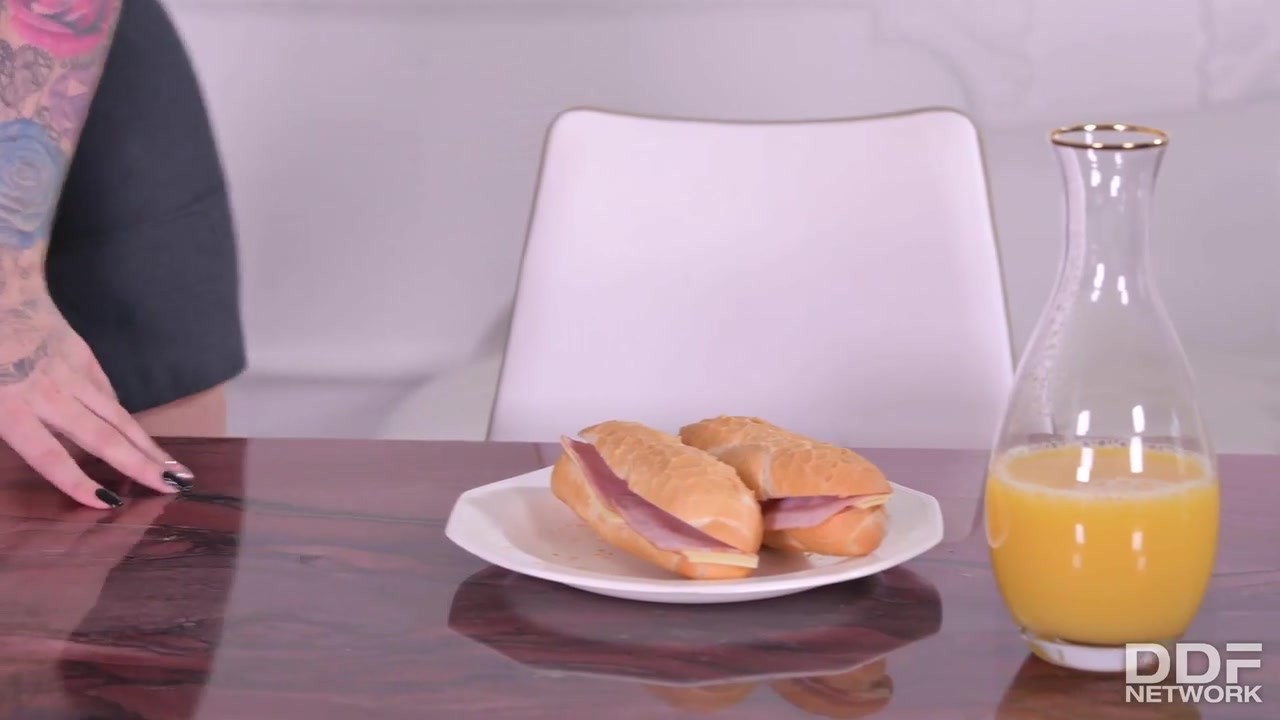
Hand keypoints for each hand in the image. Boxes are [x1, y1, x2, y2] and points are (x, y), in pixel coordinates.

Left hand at [0, 254, 192, 507]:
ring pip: (116, 416)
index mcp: (11, 405)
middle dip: (140, 465)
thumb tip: (32, 443)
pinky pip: (104, 392)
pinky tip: (138, 436)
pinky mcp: (79, 355)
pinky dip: (122, 416)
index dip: (77, 482)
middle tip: (173, 487)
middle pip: (102, 436)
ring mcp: (70, 371)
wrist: (0, 282)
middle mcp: (49, 392)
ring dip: (148, 446)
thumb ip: (0, 420)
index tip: (108, 503)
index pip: (49, 454)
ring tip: (176, 469)